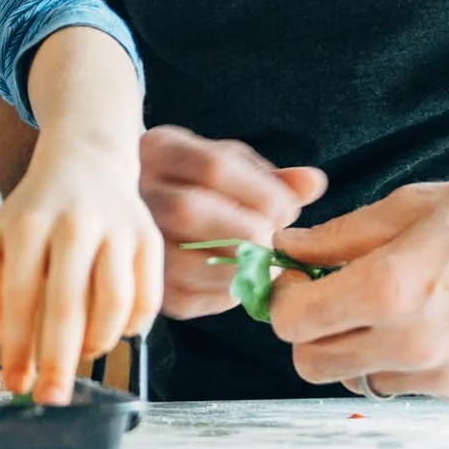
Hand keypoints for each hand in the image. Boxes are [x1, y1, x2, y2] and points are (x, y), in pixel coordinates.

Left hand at [0, 137, 162, 404]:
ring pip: (115, 304)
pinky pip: (148, 297)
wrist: (85, 162)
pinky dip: (133, 326)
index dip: (18, 348)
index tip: (16, 383)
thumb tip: (6, 340)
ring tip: (82, 351)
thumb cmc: (35, 211)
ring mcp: (117, 229)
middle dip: (58, 362)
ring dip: (98, 342)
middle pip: (68, 307)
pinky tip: (115, 330)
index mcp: (29, 225)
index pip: (21, 298)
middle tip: (52, 397)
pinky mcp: (149, 237)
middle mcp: (75, 224)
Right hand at [137, 126, 326, 318]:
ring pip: (186, 260)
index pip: (213, 166)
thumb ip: (272, 177)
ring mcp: (135, 241)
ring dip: (241, 267)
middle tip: (274, 239)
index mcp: (159, 150)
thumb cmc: (199, 185)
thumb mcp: (231, 166)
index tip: (288, 210)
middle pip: (190, 211)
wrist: (145, 214)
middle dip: (249, 230)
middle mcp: (135, 193)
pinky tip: (241, 280)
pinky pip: (188, 298)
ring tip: (263, 261)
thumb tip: (314, 183)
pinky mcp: (146, 286)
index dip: (263, 192)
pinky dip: (226, 294)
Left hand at [268, 171, 448, 405]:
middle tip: (331, 297)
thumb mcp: (406, 208)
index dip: (283, 298)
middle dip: (310, 331)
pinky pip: (408, 386)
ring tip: (394, 307)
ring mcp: (444, 378)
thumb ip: (335, 237)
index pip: (291, 322)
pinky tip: (438, 323)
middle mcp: (413, 344)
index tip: (297, 279)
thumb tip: (282, 250)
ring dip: (358, 348)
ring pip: (358, 379)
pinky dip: (405, 361)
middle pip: (312, 363)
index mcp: (389, 290)